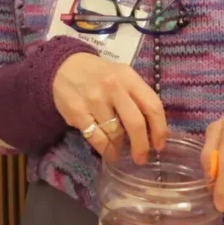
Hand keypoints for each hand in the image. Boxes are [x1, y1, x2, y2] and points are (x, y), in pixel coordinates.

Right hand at [52, 52, 167, 163]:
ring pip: (115, 134)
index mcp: (128, 77)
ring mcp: (94, 100)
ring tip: (119, 149)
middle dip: (141, 146)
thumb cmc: (99, 74)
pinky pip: (97, 139)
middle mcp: (113, 87)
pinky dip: (105, 149)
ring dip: (119, 147)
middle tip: (141, 158)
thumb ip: (137, 96)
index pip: (152, 106)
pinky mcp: (77, 112)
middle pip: (135, 123)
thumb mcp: (122, 75)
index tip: (159, 144)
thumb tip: (152, 129)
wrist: (63, 66)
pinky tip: (108, 151)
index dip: (160, 129)